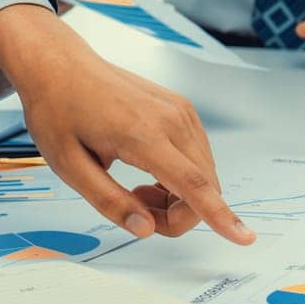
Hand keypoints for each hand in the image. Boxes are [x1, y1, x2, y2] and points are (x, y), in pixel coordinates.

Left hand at [0, 4, 254, 244]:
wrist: (61, 65)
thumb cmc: (58, 112)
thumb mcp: (69, 166)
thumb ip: (109, 201)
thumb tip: (144, 229)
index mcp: (143, 135)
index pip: (193, 184)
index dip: (220, 216)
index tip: (245, 238)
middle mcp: (173, 121)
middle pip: (202, 187)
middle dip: (178, 215)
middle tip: (135, 210)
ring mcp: (181, 112)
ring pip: (204, 175)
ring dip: (179, 198)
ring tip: (136, 190)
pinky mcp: (182, 110)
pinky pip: (198, 157)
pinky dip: (181, 178)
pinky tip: (148, 173)